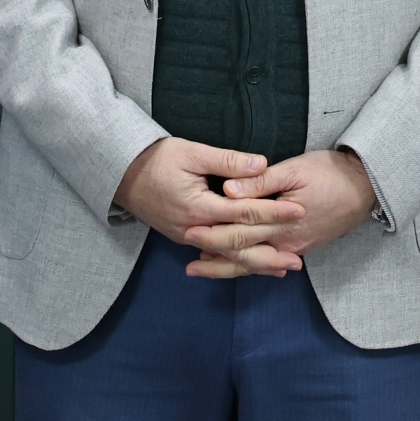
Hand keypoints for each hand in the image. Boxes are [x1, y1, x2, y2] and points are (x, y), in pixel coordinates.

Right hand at [115, 136, 306, 280]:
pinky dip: (236, 260)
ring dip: (257, 263)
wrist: (120, 174)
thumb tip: (262, 164)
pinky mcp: (183, 237)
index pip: (244, 212)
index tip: (299, 210)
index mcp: (198, 206)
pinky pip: (215, 253)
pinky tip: (254, 263)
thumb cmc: (156, 159)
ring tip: (283, 268)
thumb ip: (228, 160)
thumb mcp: (191, 152)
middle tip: (299, 257)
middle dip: (270, 250)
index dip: (273, 211)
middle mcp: (194, 228)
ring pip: (227, 256)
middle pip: (239, 245)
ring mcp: (186, 237)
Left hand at [196, 148, 376, 279]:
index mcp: (281, 224)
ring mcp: (295, 249)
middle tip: (188, 265)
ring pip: (255, 265)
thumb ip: (260, 181)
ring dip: (228, 268)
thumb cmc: (330, 173)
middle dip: (214, 259)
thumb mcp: (294, 169)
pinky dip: (250, 267)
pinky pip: (270, 263)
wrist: (366, 187)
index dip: (212, 235)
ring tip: (202, 270)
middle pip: (243, 256)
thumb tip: (227, 190)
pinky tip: (236, 267)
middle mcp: (286, 244)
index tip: (188, 233)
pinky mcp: (301, 247)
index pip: (238, 234)